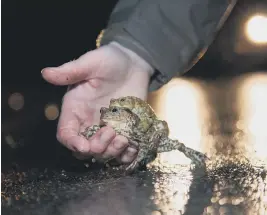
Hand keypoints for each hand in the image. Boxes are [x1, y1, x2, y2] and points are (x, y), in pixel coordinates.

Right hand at [41, 42, 152, 163]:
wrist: (132, 64)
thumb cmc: (109, 61)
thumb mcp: (91, 63)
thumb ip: (70, 71)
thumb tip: (45, 73)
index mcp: (76, 109)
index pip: (66, 133)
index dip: (72, 143)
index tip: (84, 146)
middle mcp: (89, 122)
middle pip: (85, 149)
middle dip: (96, 148)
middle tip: (111, 132)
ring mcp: (107, 128)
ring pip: (104, 153)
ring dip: (112, 151)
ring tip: (124, 138)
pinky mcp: (124, 131)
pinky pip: (123, 152)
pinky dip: (127, 155)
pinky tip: (133, 146)